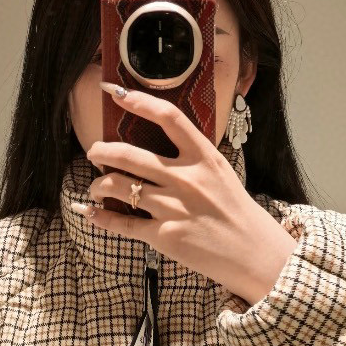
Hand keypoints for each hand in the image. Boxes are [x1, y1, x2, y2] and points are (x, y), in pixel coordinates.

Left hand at [70, 82, 299, 306]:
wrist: (254, 253)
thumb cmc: (236, 211)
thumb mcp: (220, 173)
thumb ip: (192, 157)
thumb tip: (159, 144)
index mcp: (204, 157)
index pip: (169, 118)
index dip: (139, 101)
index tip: (117, 93)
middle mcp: (186, 179)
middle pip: (130, 154)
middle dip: (101, 150)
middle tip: (94, 151)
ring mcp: (173, 208)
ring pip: (118, 186)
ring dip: (97, 184)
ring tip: (96, 187)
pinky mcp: (164, 236)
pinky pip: (122, 223)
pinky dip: (101, 217)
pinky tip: (92, 212)